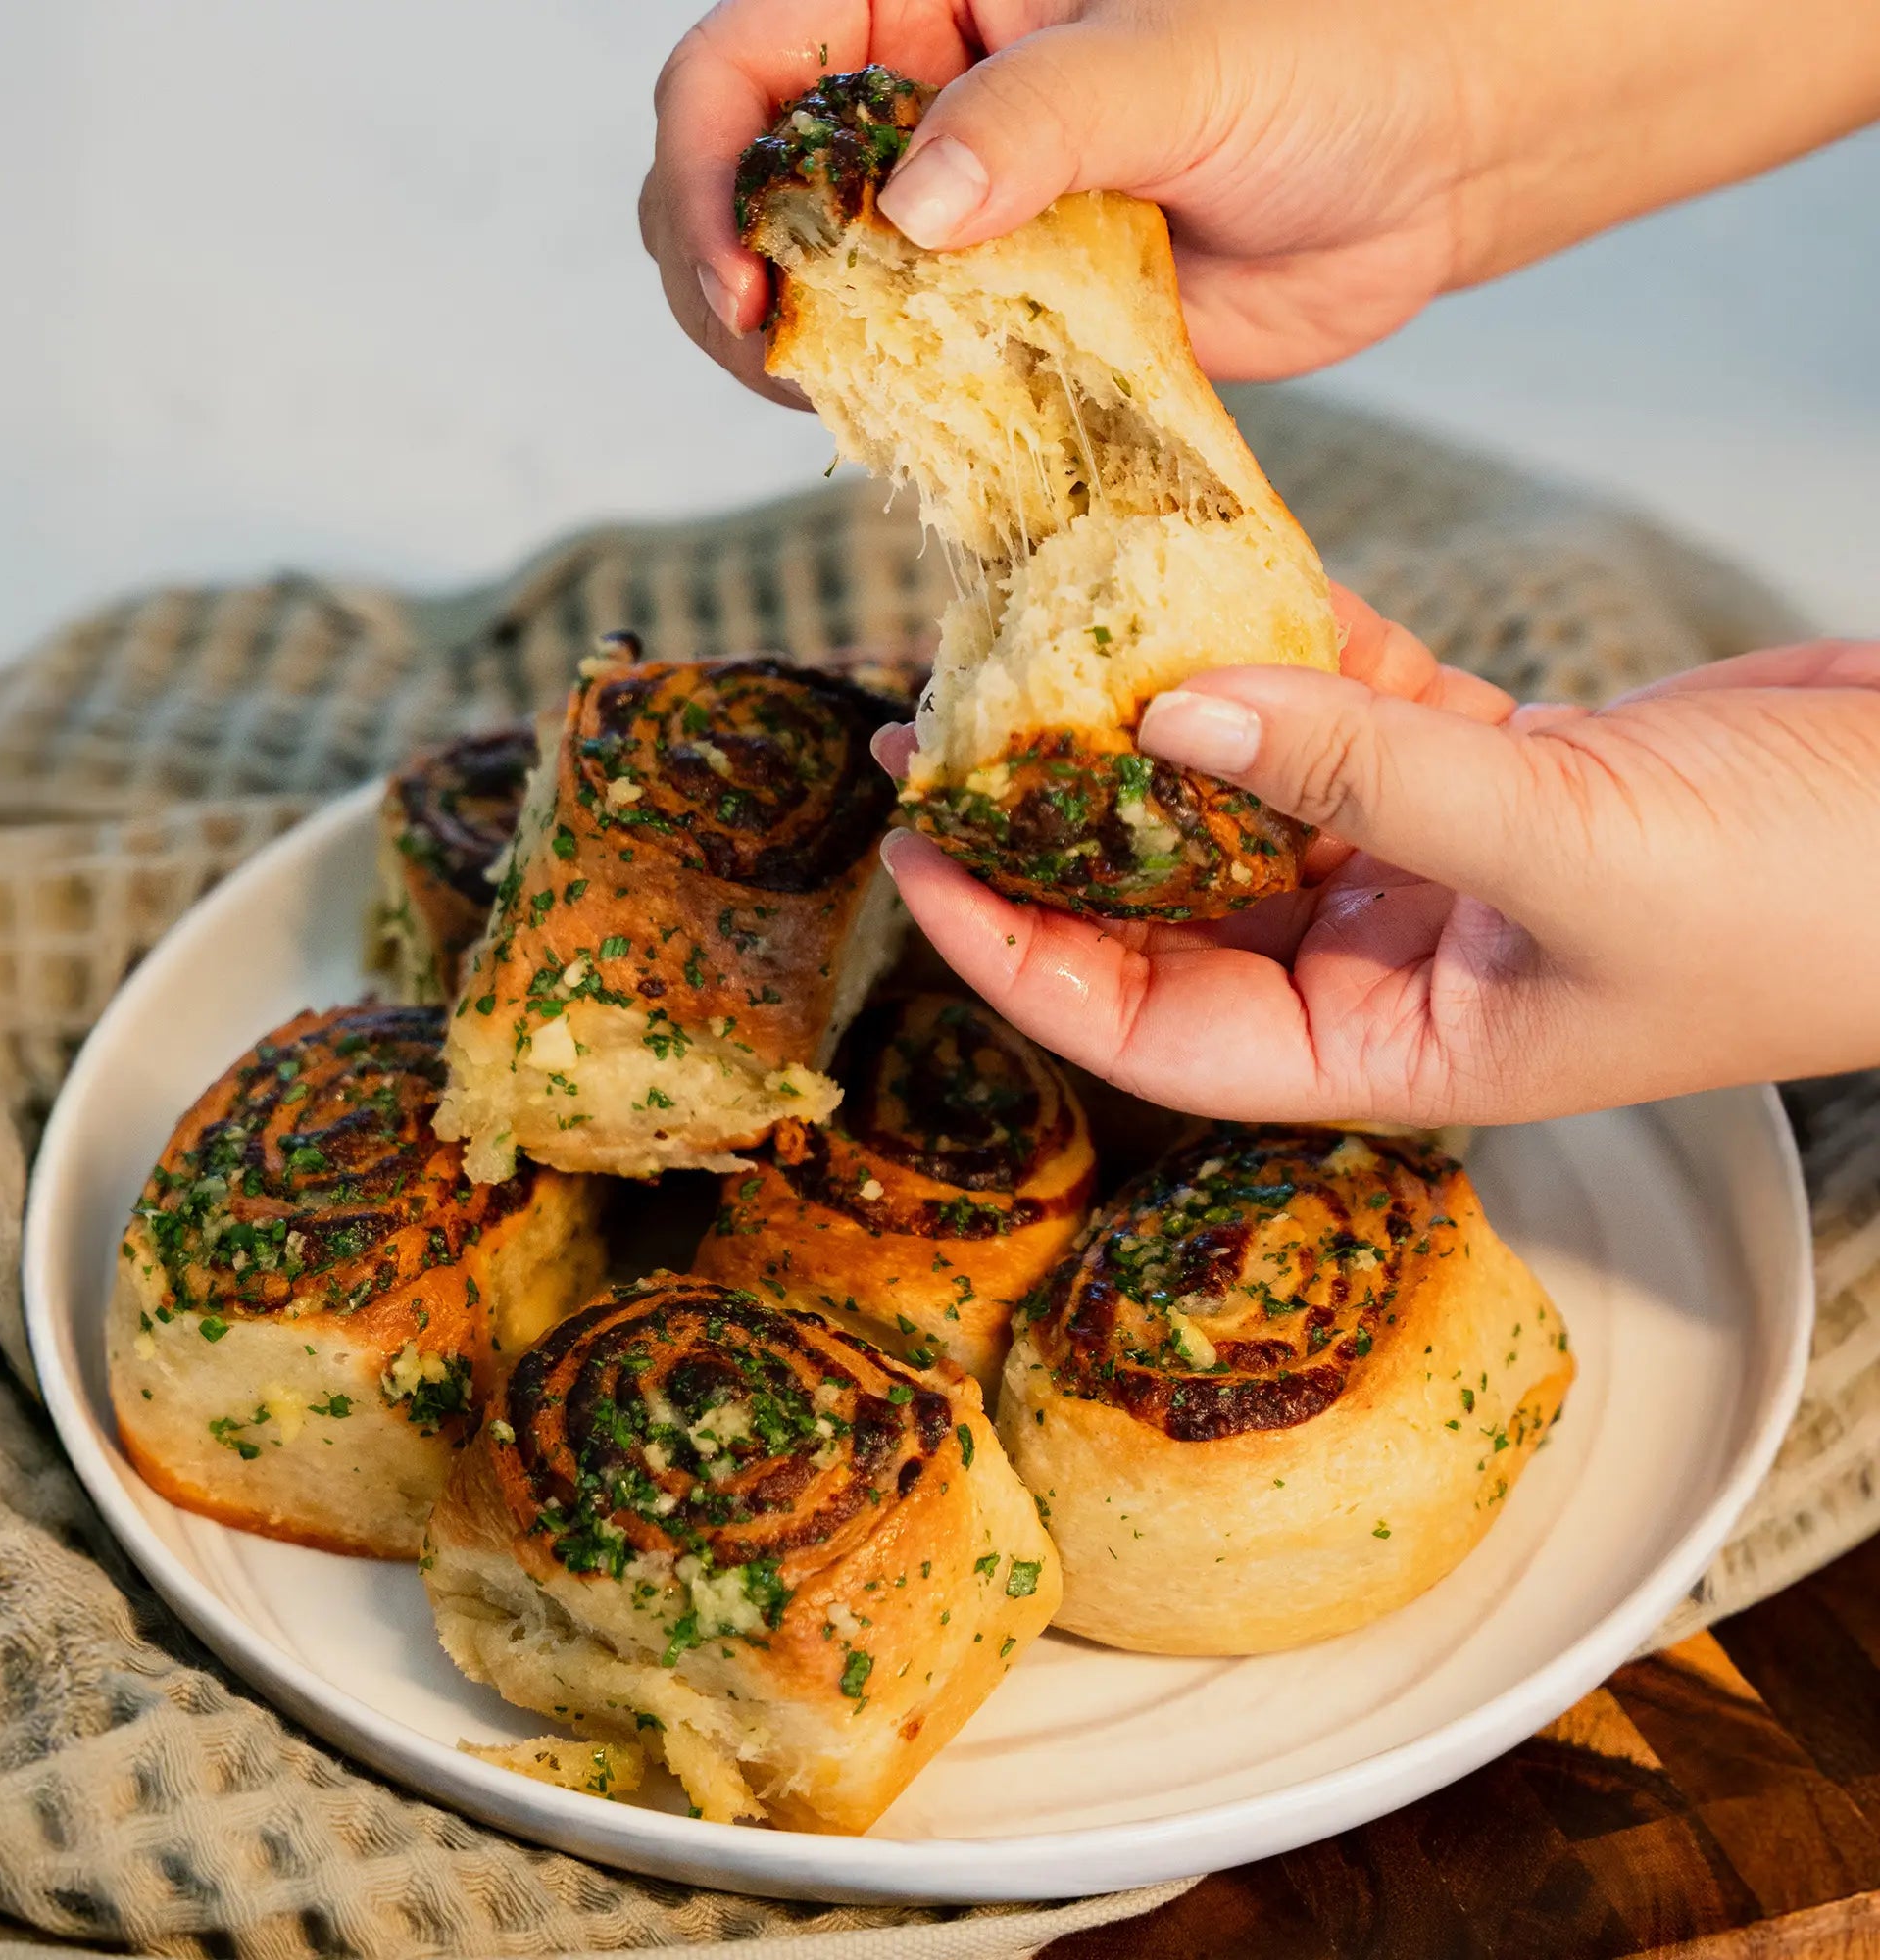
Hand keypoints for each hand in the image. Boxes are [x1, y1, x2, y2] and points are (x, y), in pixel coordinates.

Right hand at [644, 0, 1879, 401]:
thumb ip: (1042, 114)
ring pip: (805, 287)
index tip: (739, 274)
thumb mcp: (1181, 61)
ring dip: (787, 352)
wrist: (1429, 163)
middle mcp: (922, 102)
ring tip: (824, 395)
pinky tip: (892, 426)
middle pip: (743, 184)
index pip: (746, 64)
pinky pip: (902, 364)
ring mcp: (955, 219)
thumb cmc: (1333, 58)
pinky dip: (877, 403)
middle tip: (772, 356)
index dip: (709, 166)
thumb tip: (911, 206)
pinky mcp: (1005, 315)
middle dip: (721, 272)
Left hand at [877, 592, 1879, 1125]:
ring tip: (1024, 648)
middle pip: (1172, 910)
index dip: (1021, 955)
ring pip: (1244, 796)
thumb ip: (1366, 780)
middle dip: (1054, 833)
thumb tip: (1174, 709)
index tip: (921, 859)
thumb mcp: (1570, 845)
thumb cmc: (1819, 899)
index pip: (1155, 1028)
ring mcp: (1429, 869)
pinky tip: (1196, 586)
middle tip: (937, 737)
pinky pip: (1340, 709)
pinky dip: (1279, 648)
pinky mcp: (1480, 771)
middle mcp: (1390, 973)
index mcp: (1395, 1055)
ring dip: (1147, 725)